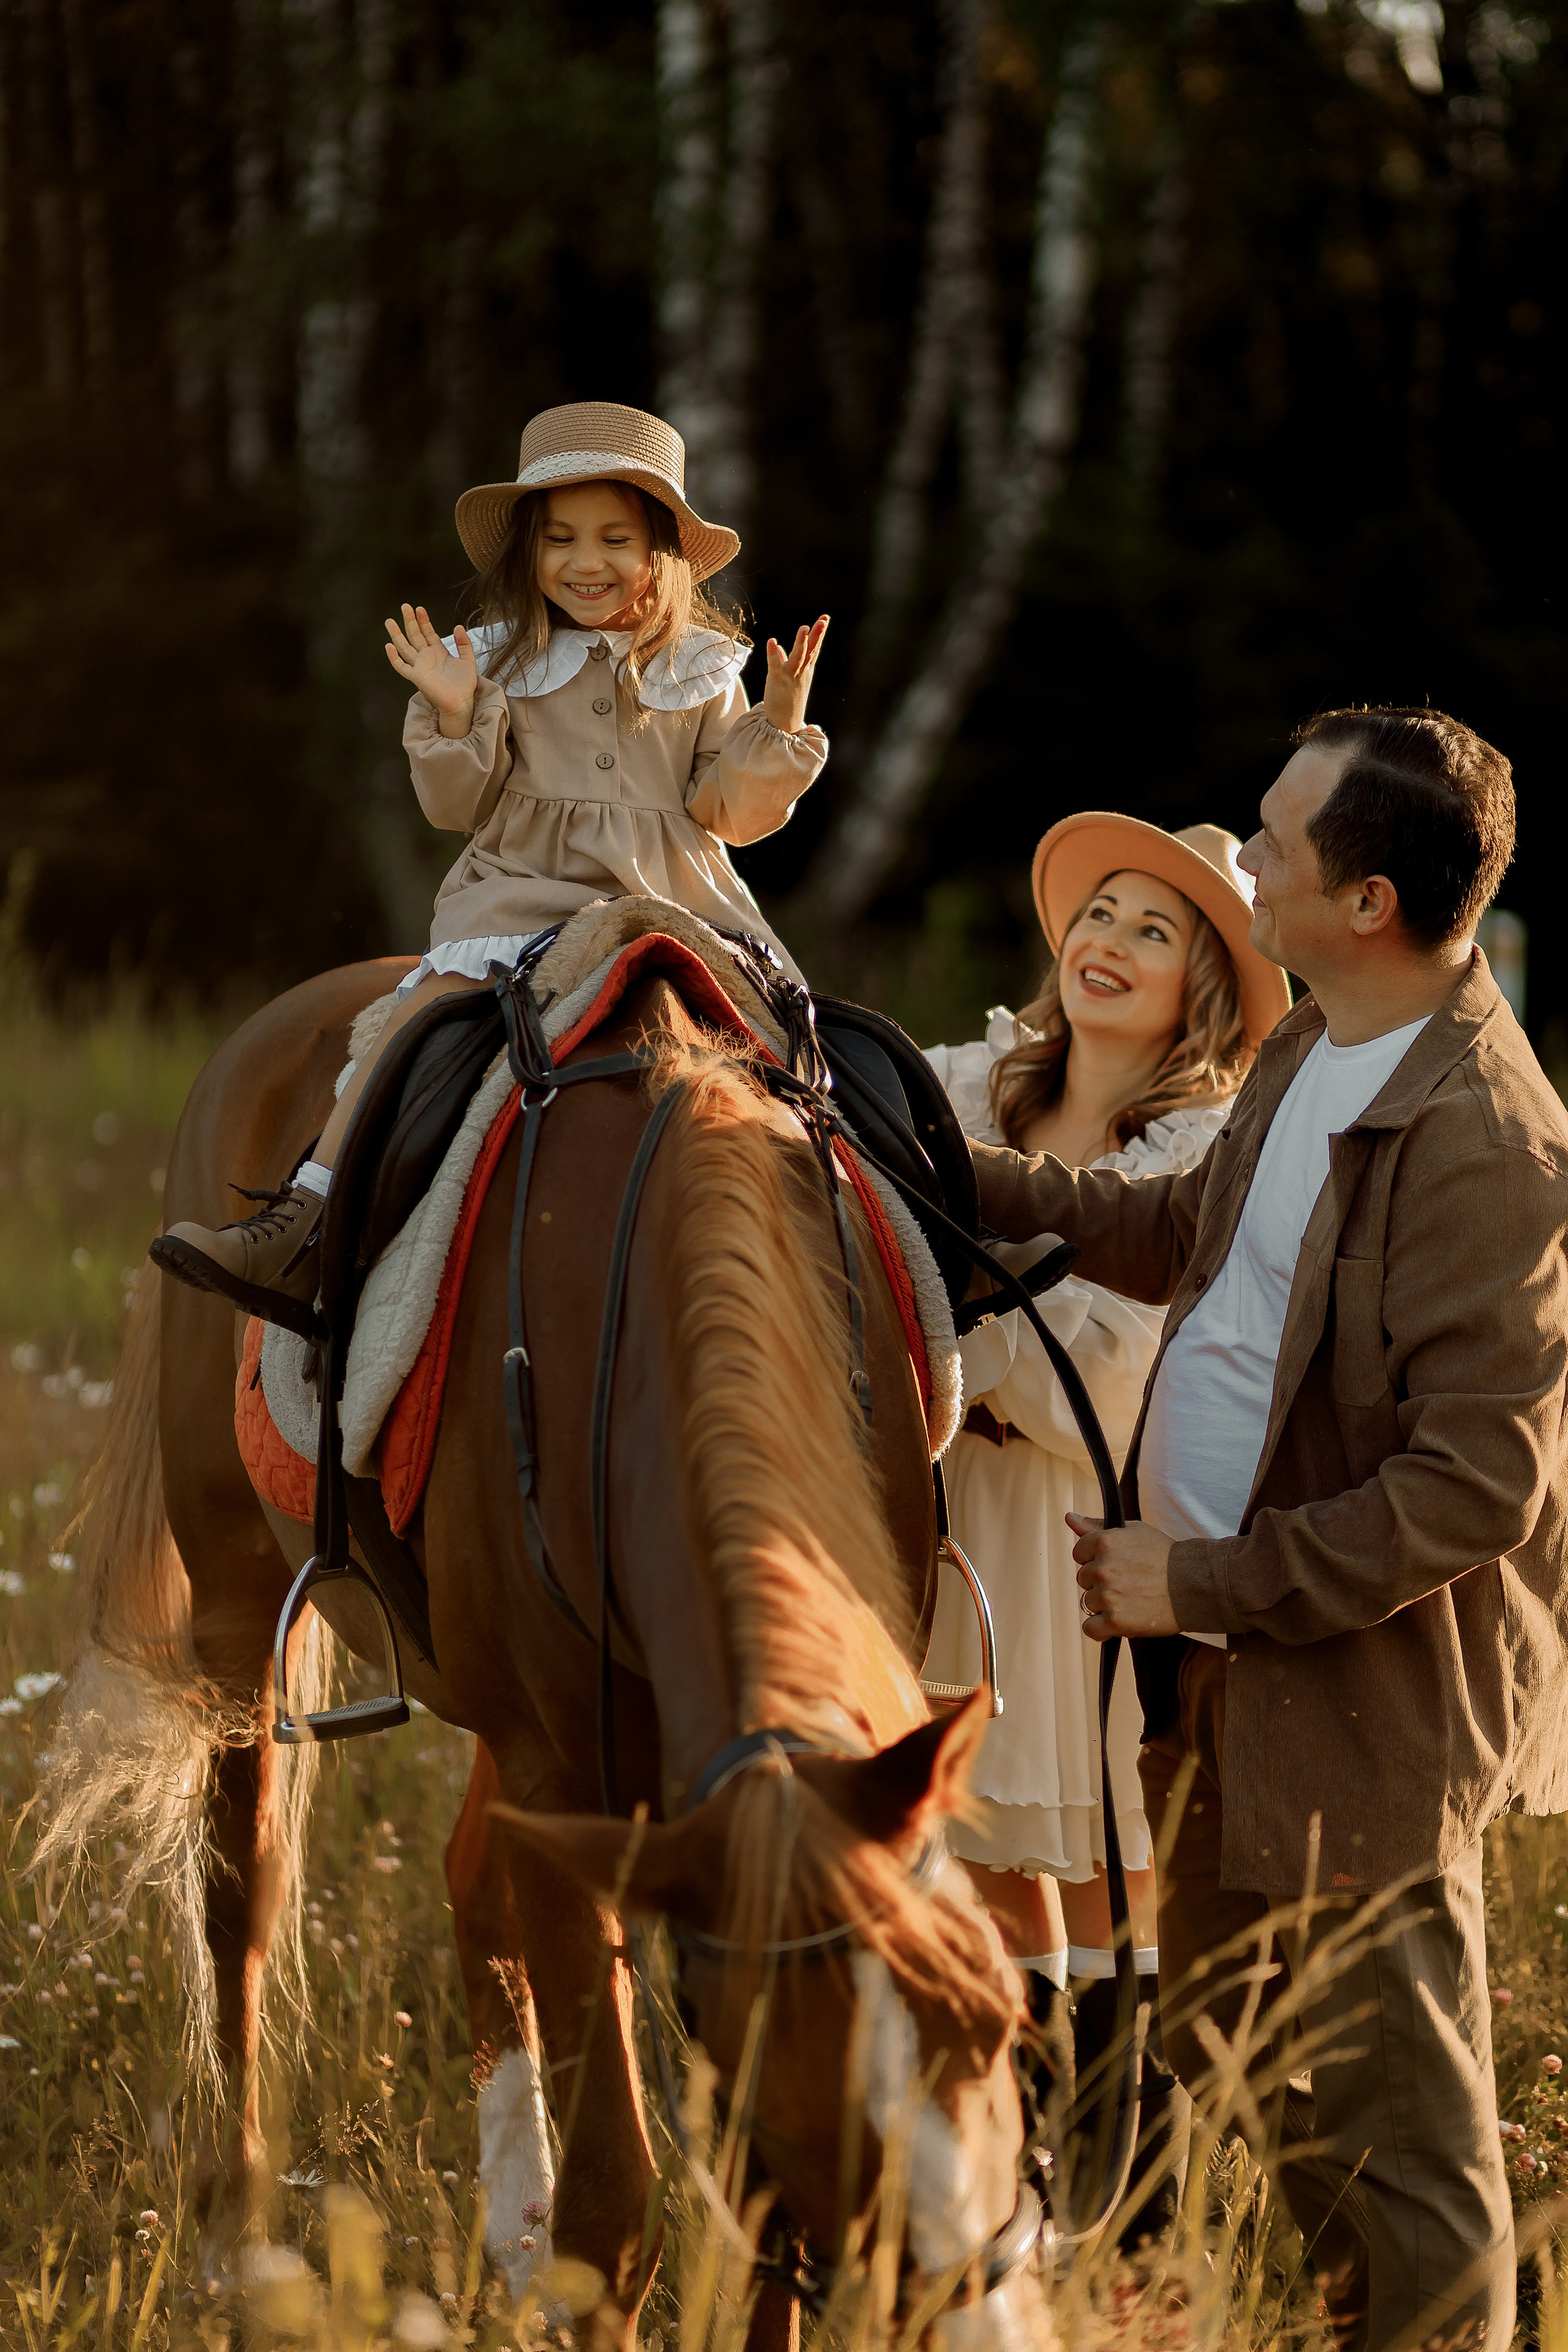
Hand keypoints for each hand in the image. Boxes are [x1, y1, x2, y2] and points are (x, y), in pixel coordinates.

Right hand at [385, 604, 477, 735]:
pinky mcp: (417, 677)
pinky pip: (402, 667)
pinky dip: (394, 658)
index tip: (419, 609)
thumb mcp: (468, 659)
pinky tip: (388, 647)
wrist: (461, 702)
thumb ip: (464, 643)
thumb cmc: (464, 684)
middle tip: (405, 607)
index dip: (423, 620)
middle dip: (409, 621)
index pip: (428, 632)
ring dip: (397, 634)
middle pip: (414, 635)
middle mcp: (427, 657)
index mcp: (438, 651)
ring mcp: (420, 666)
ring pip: (405, 647)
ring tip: (390, 621)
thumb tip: (458, 626)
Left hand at [761, 615, 828, 734]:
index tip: (825, 618)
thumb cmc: (786, 701)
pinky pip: (775, 665)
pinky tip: (772, 641)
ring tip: (804, 628)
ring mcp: (790, 676)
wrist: (784, 725)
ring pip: (798, 656)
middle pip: (811, 650)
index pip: (814, 648)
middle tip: (824, 620)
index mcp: (805, 670)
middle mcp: (801, 672)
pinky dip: (773, 654)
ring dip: (801, 642)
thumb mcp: (788, 679)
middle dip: (817, 634)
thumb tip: (778, 648)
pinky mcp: (777, 681)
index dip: (819, 633)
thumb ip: (782, 661)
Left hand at [1066, 1514, 1179, 1639]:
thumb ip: (1097, 1526)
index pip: (1079, 1553)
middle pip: (1084, 1579)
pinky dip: (1102, 1629)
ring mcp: (1108, 1596)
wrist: (1193, 1586)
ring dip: (1105, 1604)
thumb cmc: (1164, 1556)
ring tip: (1131, 1599)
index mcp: (1104, 1542)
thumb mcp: (1133, 1531)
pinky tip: (1119, 1620)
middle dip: (1101, 1581)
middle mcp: (1102, 1568)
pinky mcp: (1115, 1621)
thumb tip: (1069, 1518)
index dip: (1096, 1559)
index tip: (1116, 1564)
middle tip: (1128, 1582)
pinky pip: (1090, 1629)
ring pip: (1088, 1603)